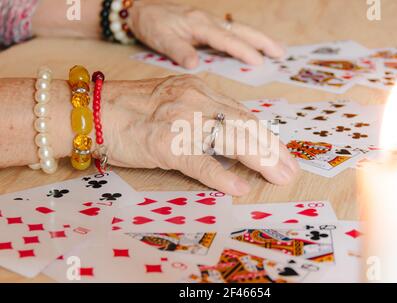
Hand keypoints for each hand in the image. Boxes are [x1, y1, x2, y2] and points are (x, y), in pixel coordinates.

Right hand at [100, 75, 297, 195]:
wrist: (94, 110)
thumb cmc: (132, 108)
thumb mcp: (175, 98)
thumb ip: (203, 112)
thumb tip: (230, 132)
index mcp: (200, 90)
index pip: (243, 114)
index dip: (267, 135)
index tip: (282, 152)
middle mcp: (196, 101)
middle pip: (245, 125)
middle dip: (273, 149)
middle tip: (290, 169)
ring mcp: (182, 122)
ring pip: (231, 139)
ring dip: (259, 160)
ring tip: (278, 177)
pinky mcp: (166, 144)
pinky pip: (199, 161)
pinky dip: (221, 176)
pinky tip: (238, 187)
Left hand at [128, 1, 284, 68]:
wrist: (142, 9)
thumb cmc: (152, 24)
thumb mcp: (161, 39)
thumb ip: (178, 51)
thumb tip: (195, 64)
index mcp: (199, 24)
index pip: (226, 39)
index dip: (243, 50)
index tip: (259, 61)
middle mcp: (208, 21)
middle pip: (241, 30)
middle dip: (262, 41)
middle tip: (281, 53)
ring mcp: (209, 21)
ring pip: (239, 29)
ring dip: (258, 39)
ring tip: (276, 49)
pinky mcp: (206, 24)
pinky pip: (231, 31)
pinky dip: (246, 38)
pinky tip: (253, 45)